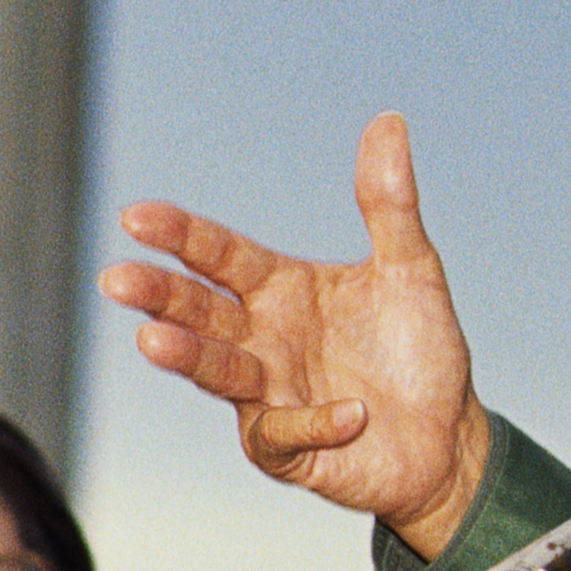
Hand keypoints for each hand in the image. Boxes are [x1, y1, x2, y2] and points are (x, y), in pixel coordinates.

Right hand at [101, 112, 491, 557]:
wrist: (453, 438)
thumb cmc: (422, 351)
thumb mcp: (412, 270)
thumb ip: (390, 203)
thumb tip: (389, 121)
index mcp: (279, 289)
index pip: (219, 255)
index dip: (180, 236)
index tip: (137, 217)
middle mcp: (262, 338)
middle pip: (199, 312)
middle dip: (159, 296)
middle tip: (117, 279)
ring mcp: (268, 396)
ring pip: (219, 372)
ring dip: (189, 357)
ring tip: (155, 341)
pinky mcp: (289, 450)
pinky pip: (285, 433)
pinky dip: (313, 421)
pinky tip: (349, 413)